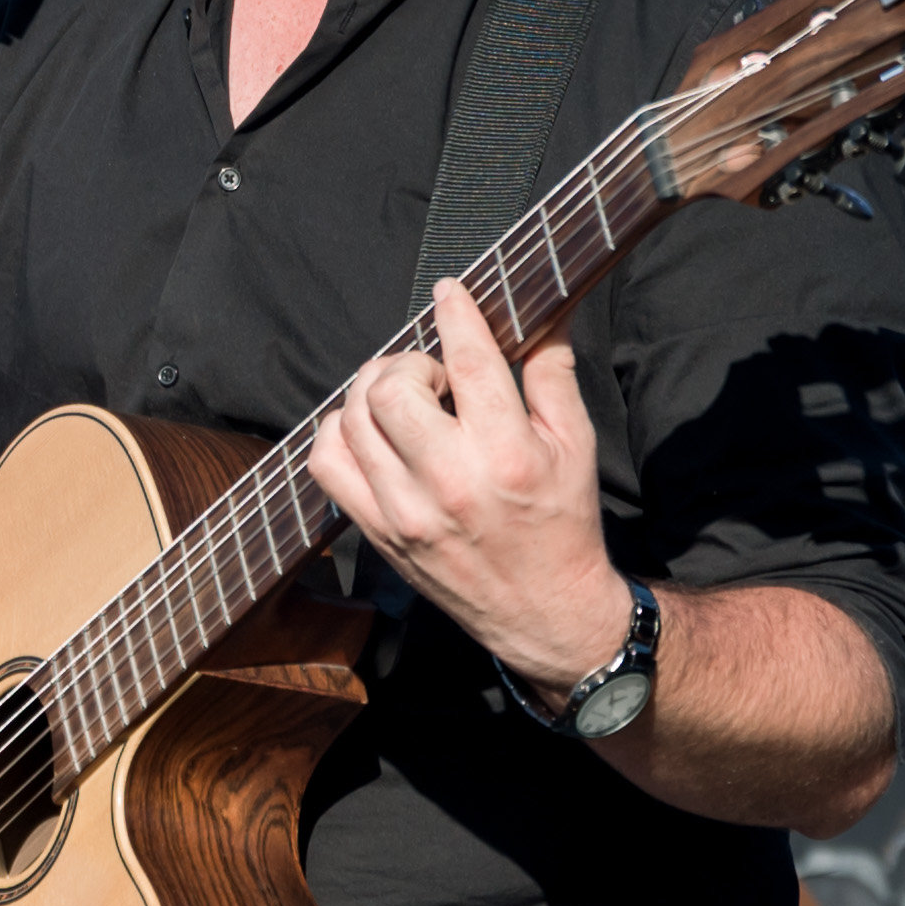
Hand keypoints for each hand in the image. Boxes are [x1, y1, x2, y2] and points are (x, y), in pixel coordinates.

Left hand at [307, 278, 632, 702]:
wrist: (543, 612)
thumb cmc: (563, 524)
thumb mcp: (578, 448)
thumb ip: (554, 377)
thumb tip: (544, 316)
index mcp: (508, 456)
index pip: (467, 363)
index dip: (454, 314)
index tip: (449, 293)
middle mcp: (450, 483)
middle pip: (390, 388)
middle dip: (408, 364)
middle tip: (434, 377)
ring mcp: (404, 512)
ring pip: (350, 420)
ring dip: (373, 392)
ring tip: (406, 401)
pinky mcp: (377, 533)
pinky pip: (326, 463)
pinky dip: (339, 433)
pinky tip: (372, 432)